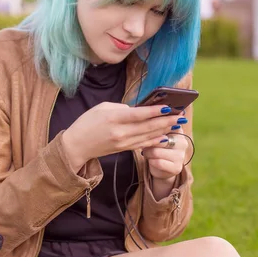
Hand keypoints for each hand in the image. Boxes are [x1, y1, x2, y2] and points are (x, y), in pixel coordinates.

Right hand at [62, 102, 180, 171]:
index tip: (168, 107)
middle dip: (166, 120)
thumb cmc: (88, 122)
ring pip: (149, 136)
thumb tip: (137, 110)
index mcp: (114, 118)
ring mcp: (123, 143)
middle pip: (148, 126)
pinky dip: (156, 140)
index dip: (155, 111)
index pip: (138, 115)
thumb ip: (121, 107)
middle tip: (180, 114)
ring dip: (165, 129)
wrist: (77, 145)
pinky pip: (144, 144)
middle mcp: (121, 132)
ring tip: (178, 123)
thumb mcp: (102, 107)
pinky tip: (166, 136)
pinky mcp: (125, 149)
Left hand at [142, 123, 187, 180]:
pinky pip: (158, 162)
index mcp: (178, 129)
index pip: (167, 123)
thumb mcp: (156, 134)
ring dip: (147, 153)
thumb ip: (156, 126)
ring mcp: (181, 155)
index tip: (146, 124)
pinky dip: (151, 161)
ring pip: (156, 152)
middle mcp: (182, 141)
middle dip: (148, 142)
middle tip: (144, 143)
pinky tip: (151, 160)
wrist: (162, 168)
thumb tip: (151, 114)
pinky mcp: (176, 167)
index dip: (155, 124)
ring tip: (146, 153)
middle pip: (159, 138)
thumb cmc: (157, 147)